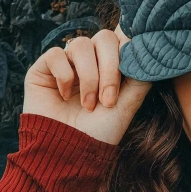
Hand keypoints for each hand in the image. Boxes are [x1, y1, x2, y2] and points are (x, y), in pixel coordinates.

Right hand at [22, 25, 152, 144]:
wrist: (69, 153)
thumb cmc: (100, 132)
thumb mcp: (127, 106)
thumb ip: (139, 80)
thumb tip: (147, 56)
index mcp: (110, 65)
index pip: (121, 39)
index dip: (127, 49)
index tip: (131, 71)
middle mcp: (89, 60)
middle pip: (104, 38)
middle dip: (110, 69)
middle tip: (108, 99)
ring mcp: (67, 62)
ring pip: (81, 44)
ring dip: (89, 77)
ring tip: (88, 105)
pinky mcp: (43, 68)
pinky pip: (56, 54)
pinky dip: (64, 76)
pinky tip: (64, 96)